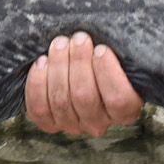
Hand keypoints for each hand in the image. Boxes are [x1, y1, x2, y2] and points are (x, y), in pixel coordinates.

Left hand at [24, 32, 142, 137]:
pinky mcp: (50, 123)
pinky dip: (37, 83)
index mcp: (126, 110)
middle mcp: (100, 122)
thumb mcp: (120, 55)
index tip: (101, 49)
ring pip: (61, 100)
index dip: (108, 73)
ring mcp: (73, 125)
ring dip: (57, 67)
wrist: (77, 67)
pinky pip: (39, 108)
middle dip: (78, 62)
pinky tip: (41, 62)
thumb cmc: (102, 57)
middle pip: (85, 97)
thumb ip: (122, 52)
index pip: (119, 99)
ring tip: (59, 44)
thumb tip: (117, 38)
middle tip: (78, 39)